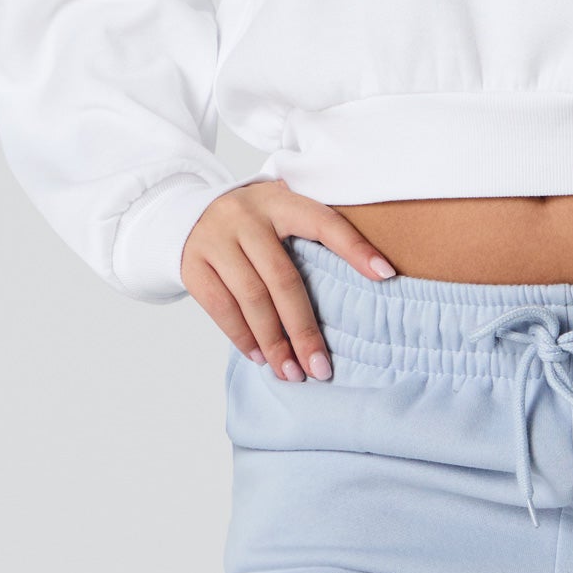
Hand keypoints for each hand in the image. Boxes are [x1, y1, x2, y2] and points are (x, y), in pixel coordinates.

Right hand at [180, 180, 397, 382]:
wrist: (186, 213)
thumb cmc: (252, 222)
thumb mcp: (280, 211)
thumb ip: (309, 235)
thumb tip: (364, 281)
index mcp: (280, 200)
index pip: (324, 223)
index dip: (355, 248)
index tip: (386, 276)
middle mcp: (247, 217)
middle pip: (283, 280)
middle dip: (304, 330)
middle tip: (321, 368)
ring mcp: (216, 240)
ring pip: (251, 299)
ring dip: (274, 343)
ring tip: (292, 372)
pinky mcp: (193, 265)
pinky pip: (221, 308)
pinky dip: (242, 337)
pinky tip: (260, 356)